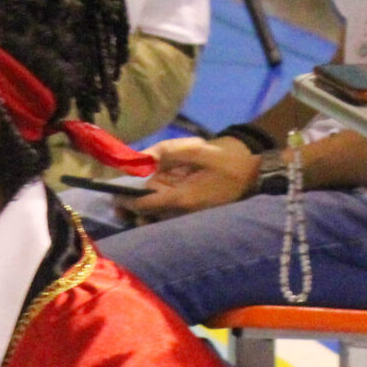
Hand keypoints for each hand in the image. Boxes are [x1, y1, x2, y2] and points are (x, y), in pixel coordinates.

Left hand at [122, 136, 257, 220]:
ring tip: (126, 202)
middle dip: (130, 209)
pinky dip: (155, 208)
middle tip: (116, 201)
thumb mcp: (194, 148)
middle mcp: (183, 214)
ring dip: (141, 211)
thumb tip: (136, 161)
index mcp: (183, 199)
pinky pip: (167, 215)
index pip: (144, 205)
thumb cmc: (225, 157)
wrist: (253, 169)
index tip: (113, 192)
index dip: (125, 200)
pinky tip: (149, 198)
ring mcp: (188, 217)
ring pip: (156, 218)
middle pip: (147, 216)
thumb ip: (163, 154)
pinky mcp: (191, 214)